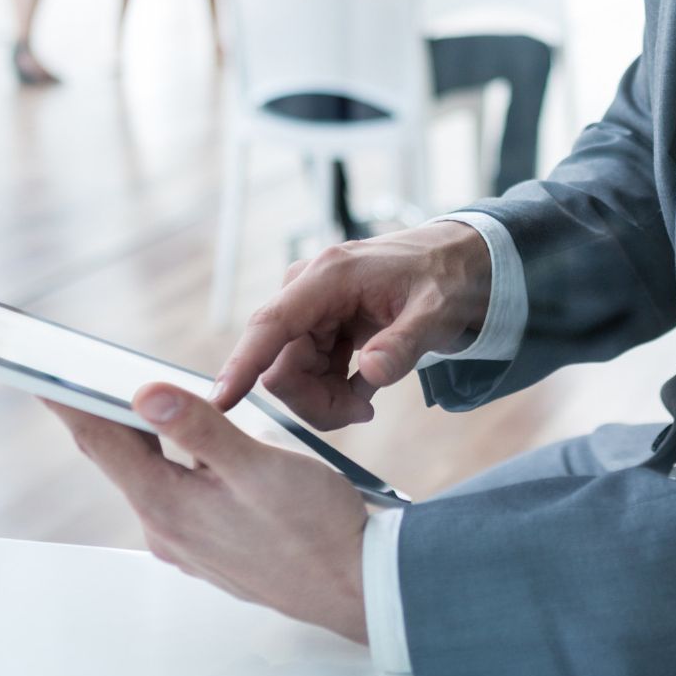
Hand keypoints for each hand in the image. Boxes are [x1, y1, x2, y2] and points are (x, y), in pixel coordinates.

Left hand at [46, 386, 369, 642]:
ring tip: (133, 402)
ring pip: (150, 477)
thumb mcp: (258, 465)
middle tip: (79, 375)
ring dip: (141, 439)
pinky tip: (191, 450)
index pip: (100, 442)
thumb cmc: (316, 528)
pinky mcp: (212, 549)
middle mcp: (167, 530)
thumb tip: (144, 395)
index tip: (39, 374)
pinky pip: (176, 497)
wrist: (357, 587)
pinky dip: (172, 464)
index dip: (68, 402)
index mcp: (168, 505)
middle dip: (100, 414)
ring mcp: (188, 545)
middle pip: (120, 458)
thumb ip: (199, 428)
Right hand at [213, 219, 491, 427]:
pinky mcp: (317, 325)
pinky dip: (333, 391)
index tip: (219, 402)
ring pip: (291, 375)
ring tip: (368, 399)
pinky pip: (306, 372)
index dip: (242, 365)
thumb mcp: (437, 312)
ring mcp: (310, 309)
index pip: (271, 324)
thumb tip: (370, 374)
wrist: (457, 264)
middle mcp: (308, 290)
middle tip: (364, 412)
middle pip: (281, 365)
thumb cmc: (446, 278)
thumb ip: (404, 344)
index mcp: (329, 277)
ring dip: (326, 399)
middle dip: (316, 400)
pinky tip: (364, 386)